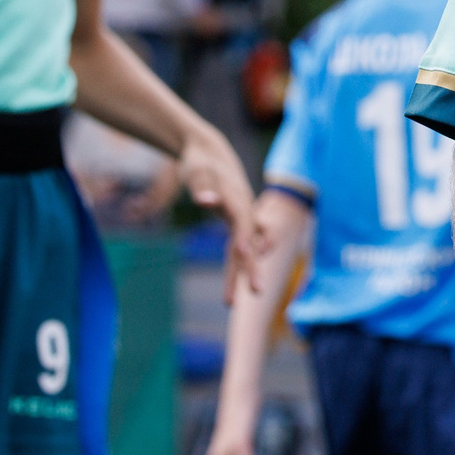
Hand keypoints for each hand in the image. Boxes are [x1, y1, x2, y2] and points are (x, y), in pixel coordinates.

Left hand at [173, 133, 255, 300]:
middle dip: (251, 267)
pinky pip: (240, 244)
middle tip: (257, 293)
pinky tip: (241, 274)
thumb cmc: (200, 162)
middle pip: (250, 242)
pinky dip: (242, 259)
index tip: (245, 254)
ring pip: (244, 249)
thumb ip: (202, 187)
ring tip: (228, 302)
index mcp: (236, 198)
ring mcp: (242, 216)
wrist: (208, 152)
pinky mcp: (235, 221)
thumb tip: (206, 202)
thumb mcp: (197, 172)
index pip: (243, 222)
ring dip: (240, 272)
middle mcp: (244, 210)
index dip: (246, 238)